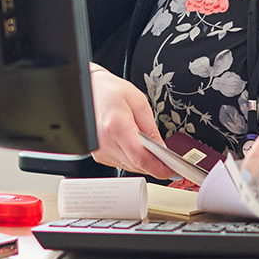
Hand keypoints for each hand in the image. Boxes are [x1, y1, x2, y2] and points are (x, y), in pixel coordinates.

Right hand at [87, 63, 176, 178]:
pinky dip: (132, 158)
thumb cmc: (109, 90)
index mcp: (116, 127)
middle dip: (155, 165)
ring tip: (154, 151)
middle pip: (137, 165)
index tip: (172, 169)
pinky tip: (137, 147)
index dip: (160, 168)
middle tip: (169, 160)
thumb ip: (151, 129)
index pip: (141, 158)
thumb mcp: (138, 103)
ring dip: (144, 162)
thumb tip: (162, 150)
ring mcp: (100, 151)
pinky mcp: (99, 154)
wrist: (87, 89)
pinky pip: (122, 162)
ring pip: (130, 166)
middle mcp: (105, 143)